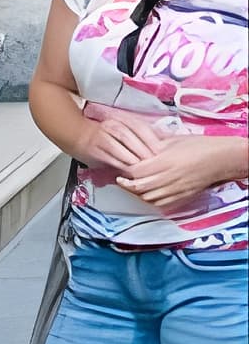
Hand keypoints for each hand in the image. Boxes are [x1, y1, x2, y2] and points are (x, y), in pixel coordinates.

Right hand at [77, 106, 165, 172]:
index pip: (140, 127)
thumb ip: (138, 135)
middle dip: (144, 151)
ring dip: (133, 159)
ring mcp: (101, 138)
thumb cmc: (103, 135)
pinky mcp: (94, 151)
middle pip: (131, 137)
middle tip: (155, 161)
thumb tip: (161, 141)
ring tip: (144, 167)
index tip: (162, 150)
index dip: (151, 139)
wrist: (77, 135)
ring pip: (120, 148)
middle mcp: (111, 127)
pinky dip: (121, 165)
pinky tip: (128, 171)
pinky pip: (110, 159)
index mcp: (121, 120)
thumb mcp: (121, 130)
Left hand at [116, 136, 236, 209]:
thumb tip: (137, 146)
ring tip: (133, 186)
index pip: (136, 171)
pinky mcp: (182, 196)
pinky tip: (147, 193)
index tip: (121, 168)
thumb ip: (154, 145)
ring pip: (147, 197)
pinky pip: (160, 203)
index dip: (126, 171)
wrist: (222, 159)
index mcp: (166, 161)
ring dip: (137, 193)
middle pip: (138, 187)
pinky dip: (150, 200)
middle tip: (121, 180)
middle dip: (126, 184)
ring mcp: (176, 189)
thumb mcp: (174, 140)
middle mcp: (169, 177)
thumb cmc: (201, 147)